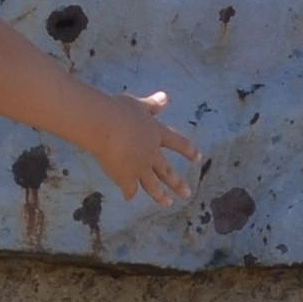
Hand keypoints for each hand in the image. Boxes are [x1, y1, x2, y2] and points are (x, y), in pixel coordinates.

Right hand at [87, 89, 203, 210]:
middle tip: (187, 194)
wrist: (104, 126)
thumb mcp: (137, 104)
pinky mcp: (125, 177)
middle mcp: (151, 154)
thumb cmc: (118, 111)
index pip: (178, 143)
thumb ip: (152, 105)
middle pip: (167, 171)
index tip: (198, 157)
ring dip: (160, 195)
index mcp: (156, 134)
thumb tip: (165, 97)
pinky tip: (129, 197)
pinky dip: (130, 193)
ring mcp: (139, 168)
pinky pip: (129, 189)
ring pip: (153, 185)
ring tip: (168, 204)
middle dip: (177, 184)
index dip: (188, 150)